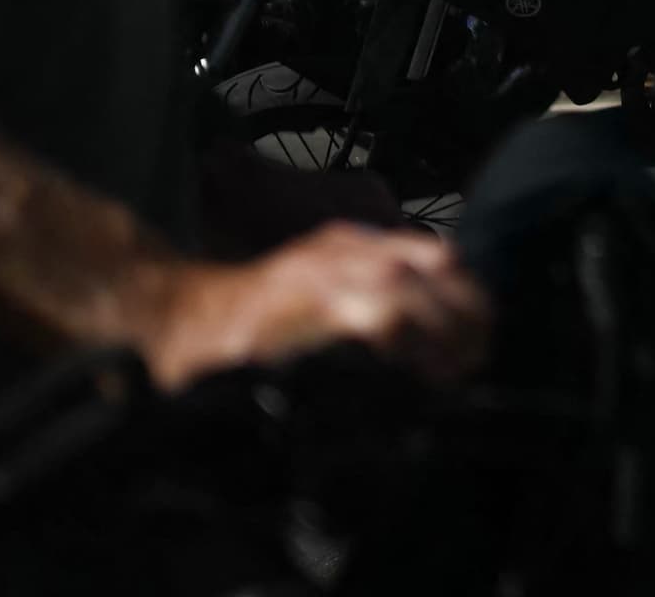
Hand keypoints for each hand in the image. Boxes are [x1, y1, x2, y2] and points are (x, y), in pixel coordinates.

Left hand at [134, 223, 491, 391]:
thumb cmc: (205, 354)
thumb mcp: (242, 383)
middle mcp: (338, 257)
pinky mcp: (351, 238)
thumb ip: (299, 389)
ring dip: (465, 295)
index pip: (398, 308)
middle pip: (434, 272)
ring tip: (474, 338)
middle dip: (466, 319)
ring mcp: (348, 241)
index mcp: (314, 293)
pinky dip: (447, 280)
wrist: (177, 305)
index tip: (447, 379)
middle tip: (477, 362)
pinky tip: (449, 313)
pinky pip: (419, 247)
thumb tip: (358, 415)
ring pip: (435, 252)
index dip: (432, 346)